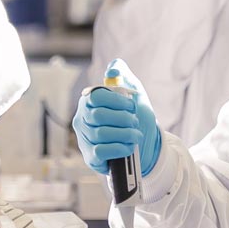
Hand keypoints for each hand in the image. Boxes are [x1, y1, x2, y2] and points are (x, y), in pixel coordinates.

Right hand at [72, 59, 162, 176]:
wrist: (146, 144)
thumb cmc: (135, 115)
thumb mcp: (133, 91)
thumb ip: (123, 74)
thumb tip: (113, 70)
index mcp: (89, 100)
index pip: (96, 97)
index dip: (117, 101)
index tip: (132, 105)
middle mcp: (82, 118)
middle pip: (99, 115)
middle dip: (123, 119)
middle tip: (135, 122)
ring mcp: (84, 138)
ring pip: (101, 134)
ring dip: (125, 134)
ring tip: (135, 135)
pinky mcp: (91, 157)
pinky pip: (100, 151)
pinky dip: (118, 148)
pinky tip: (128, 147)